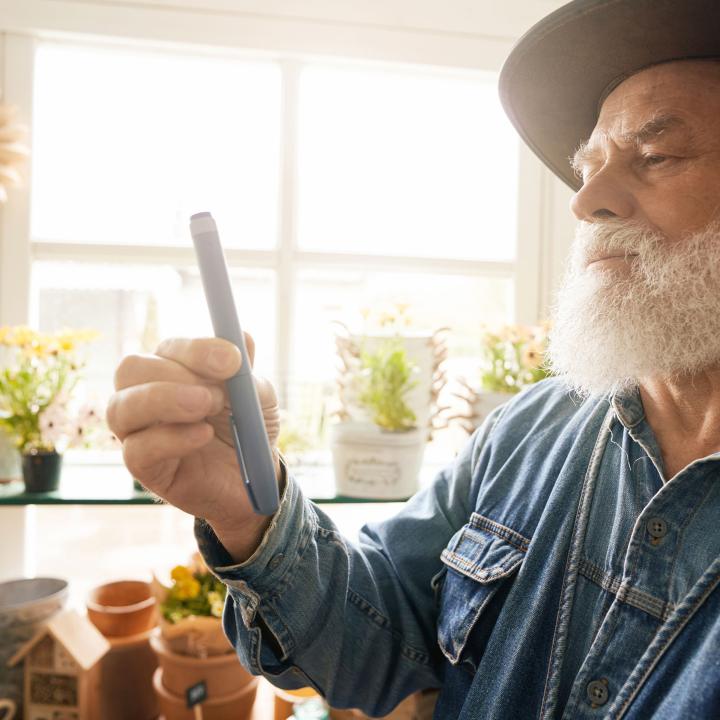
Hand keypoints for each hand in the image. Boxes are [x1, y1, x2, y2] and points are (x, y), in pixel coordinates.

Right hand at [106, 334, 280, 559]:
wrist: (253, 479)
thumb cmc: (247, 429)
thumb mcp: (257, 398)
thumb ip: (246, 372)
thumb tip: (244, 338)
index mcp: (173, 370)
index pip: (169, 348)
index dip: (197, 349)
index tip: (233, 360)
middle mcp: (147, 395)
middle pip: (130, 369)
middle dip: (174, 374)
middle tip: (216, 393)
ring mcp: (139, 432)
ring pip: (121, 408)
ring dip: (166, 400)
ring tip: (207, 408)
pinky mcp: (144, 468)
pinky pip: (137, 450)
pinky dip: (171, 439)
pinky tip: (204, 435)